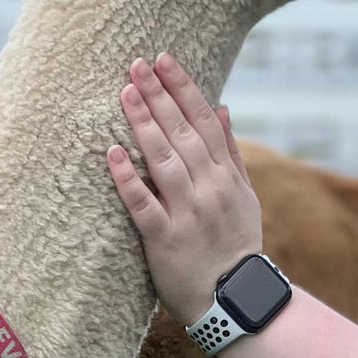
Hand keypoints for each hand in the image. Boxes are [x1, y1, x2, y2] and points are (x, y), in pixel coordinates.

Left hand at [107, 52, 262, 325]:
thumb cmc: (235, 243)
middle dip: (159, 96)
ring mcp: (187, 213)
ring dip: (144, 125)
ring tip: (125, 92)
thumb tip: (224, 107)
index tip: (165, 60)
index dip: (184, 88)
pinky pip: (143, 204)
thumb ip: (231, 151)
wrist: (234, 298)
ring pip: (163, 160)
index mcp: (226, 176)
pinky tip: (112, 152)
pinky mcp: (164, 239)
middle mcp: (209, 188)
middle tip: (136, 64)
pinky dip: (128, 178)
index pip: (205, 121)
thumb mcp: (244, 195)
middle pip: (182, 133)